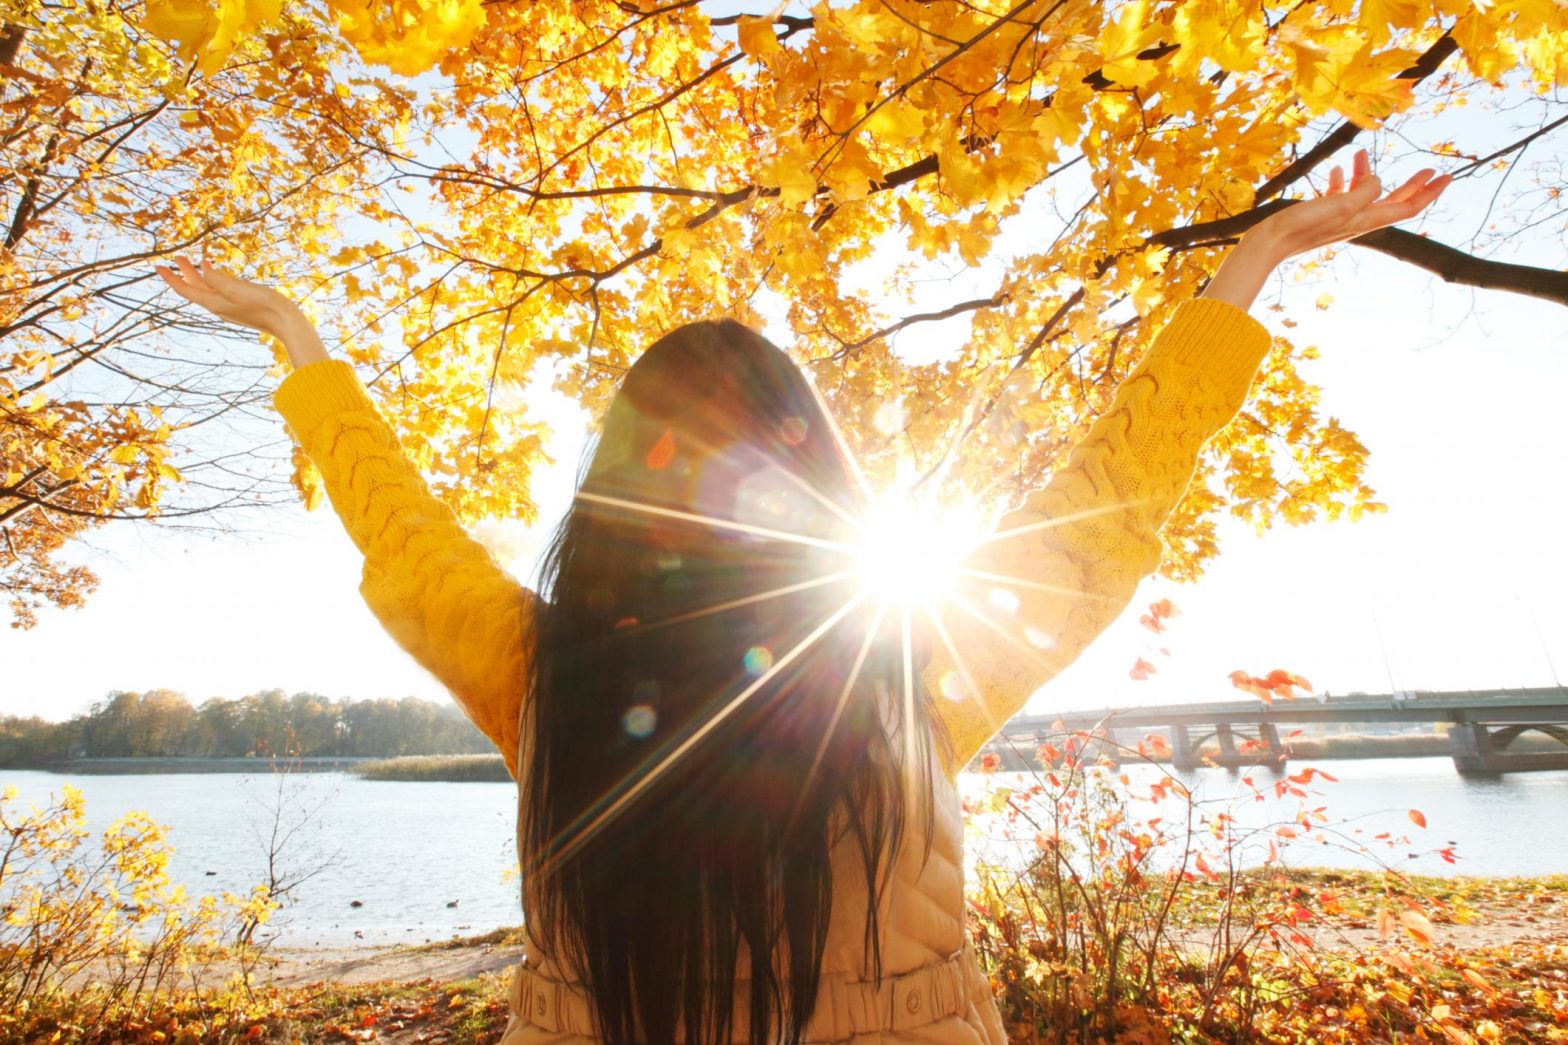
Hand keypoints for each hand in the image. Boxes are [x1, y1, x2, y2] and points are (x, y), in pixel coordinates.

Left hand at [155, 256, 304, 339]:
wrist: (286, 322)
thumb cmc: (263, 305)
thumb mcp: (237, 288)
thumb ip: (217, 279)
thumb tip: (203, 270)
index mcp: (214, 304)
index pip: (186, 290)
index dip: (171, 278)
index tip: (158, 266)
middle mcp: (219, 307)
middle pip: (196, 289)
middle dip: (185, 273)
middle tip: (178, 257)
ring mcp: (230, 308)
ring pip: (209, 290)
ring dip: (200, 276)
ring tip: (197, 261)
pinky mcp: (241, 306)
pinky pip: (221, 292)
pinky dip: (215, 280)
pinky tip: (219, 275)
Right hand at [1202, 150, 1451, 310]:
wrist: (1269, 244)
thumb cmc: (1301, 226)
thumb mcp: (1339, 205)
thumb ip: (1364, 190)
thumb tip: (1377, 179)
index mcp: (1365, 219)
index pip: (1407, 206)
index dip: (1429, 192)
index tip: (1446, 175)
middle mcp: (1357, 220)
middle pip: (1393, 201)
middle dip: (1412, 185)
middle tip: (1429, 169)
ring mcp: (1339, 218)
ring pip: (1365, 194)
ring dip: (1370, 175)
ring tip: (1363, 155)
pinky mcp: (1321, 215)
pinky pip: (1340, 195)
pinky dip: (1344, 181)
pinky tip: (1339, 170)